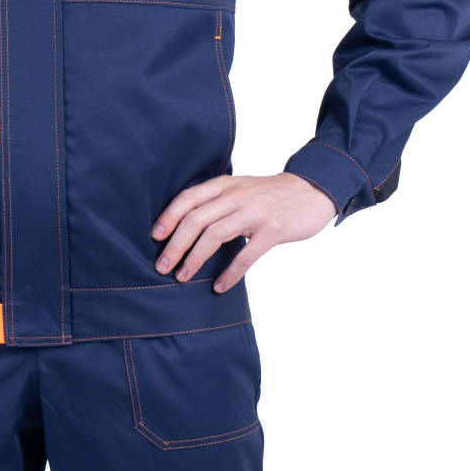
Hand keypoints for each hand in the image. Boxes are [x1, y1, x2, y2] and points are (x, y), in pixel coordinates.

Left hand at [152, 171, 336, 292]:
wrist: (313, 191)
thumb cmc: (272, 196)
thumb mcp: (242, 189)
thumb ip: (218, 201)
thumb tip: (186, 224)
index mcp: (226, 185)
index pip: (189, 198)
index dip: (169, 217)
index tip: (156, 236)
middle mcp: (237, 195)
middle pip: (196, 220)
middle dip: (175, 245)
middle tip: (162, 266)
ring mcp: (255, 212)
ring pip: (214, 236)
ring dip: (195, 259)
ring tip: (182, 277)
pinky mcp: (272, 230)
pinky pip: (245, 255)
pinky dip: (229, 273)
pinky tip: (219, 286)